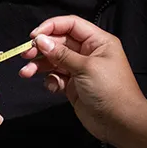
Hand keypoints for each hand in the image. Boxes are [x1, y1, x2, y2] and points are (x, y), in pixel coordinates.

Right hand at [19, 16, 146, 143]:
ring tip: (26, 73)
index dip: (51, 27)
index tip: (33, 36)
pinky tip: (52, 87)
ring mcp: (80, 70)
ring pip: (54, 61)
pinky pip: (57, 77)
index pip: (71, 25)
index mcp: (97, 41)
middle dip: (42, 48)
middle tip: (25, 55)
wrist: (121, 122)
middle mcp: (88, 52)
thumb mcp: (85, 68)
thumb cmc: (109, 89)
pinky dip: (51, 80)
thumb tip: (39, 40)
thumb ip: (61, 54)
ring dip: (40, 65)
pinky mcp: (74, 86)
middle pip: (59, 42)